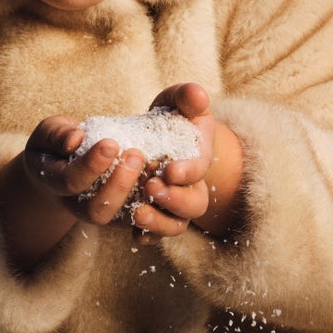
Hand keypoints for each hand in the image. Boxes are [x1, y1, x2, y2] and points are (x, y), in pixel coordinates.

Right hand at [17, 115, 147, 228]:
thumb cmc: (56, 146)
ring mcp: (100, 213)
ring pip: (119, 218)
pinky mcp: (121, 216)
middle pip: (97, 209)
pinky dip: (154, 206)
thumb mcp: (49, 133)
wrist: (61, 168)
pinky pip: (139, 220)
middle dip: (118, 184)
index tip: (110, 143)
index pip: (70, 181)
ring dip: (138, 195)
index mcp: (54, 183)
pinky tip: (165, 180)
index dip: (90, 165)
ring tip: (152, 165)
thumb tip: (75, 139)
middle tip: (136, 155)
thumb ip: (58, 135)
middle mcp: (76, 206)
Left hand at [132, 82, 241, 244]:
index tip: (170, 169)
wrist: (155, 136)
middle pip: (195, 205)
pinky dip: (145, 236)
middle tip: (151, 187)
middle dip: (174, 199)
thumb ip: (187, 97)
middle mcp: (189, 187)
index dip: (187, 172)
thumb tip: (197, 95)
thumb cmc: (170, 116)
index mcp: (197, 159)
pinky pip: (153, 236)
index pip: (199, 169)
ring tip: (138, 211)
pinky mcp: (151, 215)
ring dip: (158, 222)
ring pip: (175, 225)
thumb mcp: (177, 101)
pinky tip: (133, 231)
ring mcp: (170, 205)